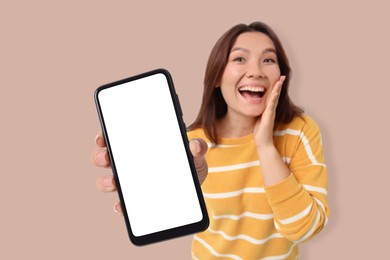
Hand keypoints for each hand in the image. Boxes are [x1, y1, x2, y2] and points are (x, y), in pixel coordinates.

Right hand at [90, 131, 208, 214]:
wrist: (194, 187)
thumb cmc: (189, 164)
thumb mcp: (195, 154)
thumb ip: (197, 148)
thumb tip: (196, 146)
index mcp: (140, 146)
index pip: (116, 137)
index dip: (105, 135)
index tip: (103, 137)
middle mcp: (130, 163)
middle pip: (106, 158)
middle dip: (101, 157)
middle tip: (106, 157)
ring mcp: (131, 183)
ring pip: (109, 181)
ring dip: (105, 182)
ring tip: (114, 183)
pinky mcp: (136, 201)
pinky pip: (122, 204)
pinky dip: (120, 206)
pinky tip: (122, 206)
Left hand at [254, 75, 285, 148]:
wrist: (263, 143)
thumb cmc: (260, 132)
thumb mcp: (259, 119)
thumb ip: (259, 112)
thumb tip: (255, 106)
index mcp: (268, 110)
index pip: (273, 96)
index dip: (275, 88)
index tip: (278, 79)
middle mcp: (271, 110)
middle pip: (276, 95)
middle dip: (279, 85)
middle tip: (282, 76)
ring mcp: (270, 113)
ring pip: (275, 99)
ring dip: (277, 90)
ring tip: (280, 81)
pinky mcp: (268, 118)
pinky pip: (271, 107)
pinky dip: (273, 99)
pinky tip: (274, 93)